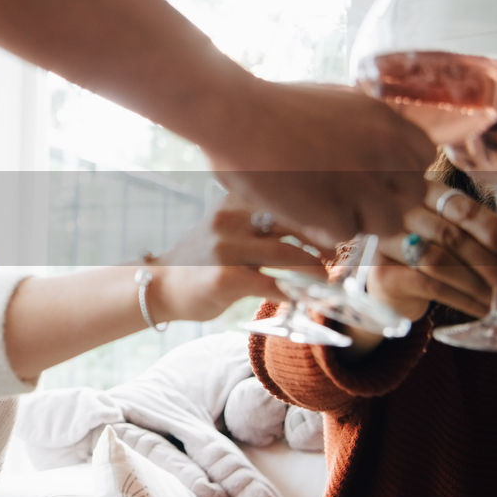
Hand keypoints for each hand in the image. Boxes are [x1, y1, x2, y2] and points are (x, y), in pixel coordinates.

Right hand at [148, 196, 324, 322]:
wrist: (160, 286)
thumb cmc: (200, 260)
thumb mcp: (225, 227)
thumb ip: (259, 221)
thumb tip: (313, 227)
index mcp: (233, 201)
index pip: (288, 197)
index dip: (318, 213)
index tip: (335, 228)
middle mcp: (230, 218)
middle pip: (295, 222)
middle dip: (323, 240)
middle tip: (334, 255)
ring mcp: (227, 248)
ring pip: (290, 255)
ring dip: (316, 271)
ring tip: (324, 281)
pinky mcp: (226, 278)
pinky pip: (276, 285)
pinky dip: (297, 295)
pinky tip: (303, 300)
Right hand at [208, 81, 432, 246]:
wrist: (234, 115)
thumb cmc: (272, 107)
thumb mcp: (337, 103)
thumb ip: (367, 127)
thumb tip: (382, 148)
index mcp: (385, 121)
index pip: (424, 158)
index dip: (400, 172)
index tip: (377, 176)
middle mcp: (383, 151)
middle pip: (412, 196)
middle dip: (385, 201)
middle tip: (350, 199)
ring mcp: (361, 184)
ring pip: (387, 223)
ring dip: (358, 220)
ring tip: (323, 207)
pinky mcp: (333, 212)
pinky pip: (345, 234)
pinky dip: (323, 229)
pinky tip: (300, 211)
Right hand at [366, 181, 496, 321]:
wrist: (388, 285)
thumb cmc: (427, 254)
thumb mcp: (460, 239)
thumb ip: (489, 233)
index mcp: (424, 195)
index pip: (463, 209)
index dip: (495, 232)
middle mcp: (400, 213)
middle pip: (452, 236)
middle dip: (492, 264)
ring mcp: (386, 241)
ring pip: (439, 262)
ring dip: (477, 285)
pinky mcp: (382, 272)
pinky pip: (429, 286)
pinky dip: (461, 299)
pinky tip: (481, 309)